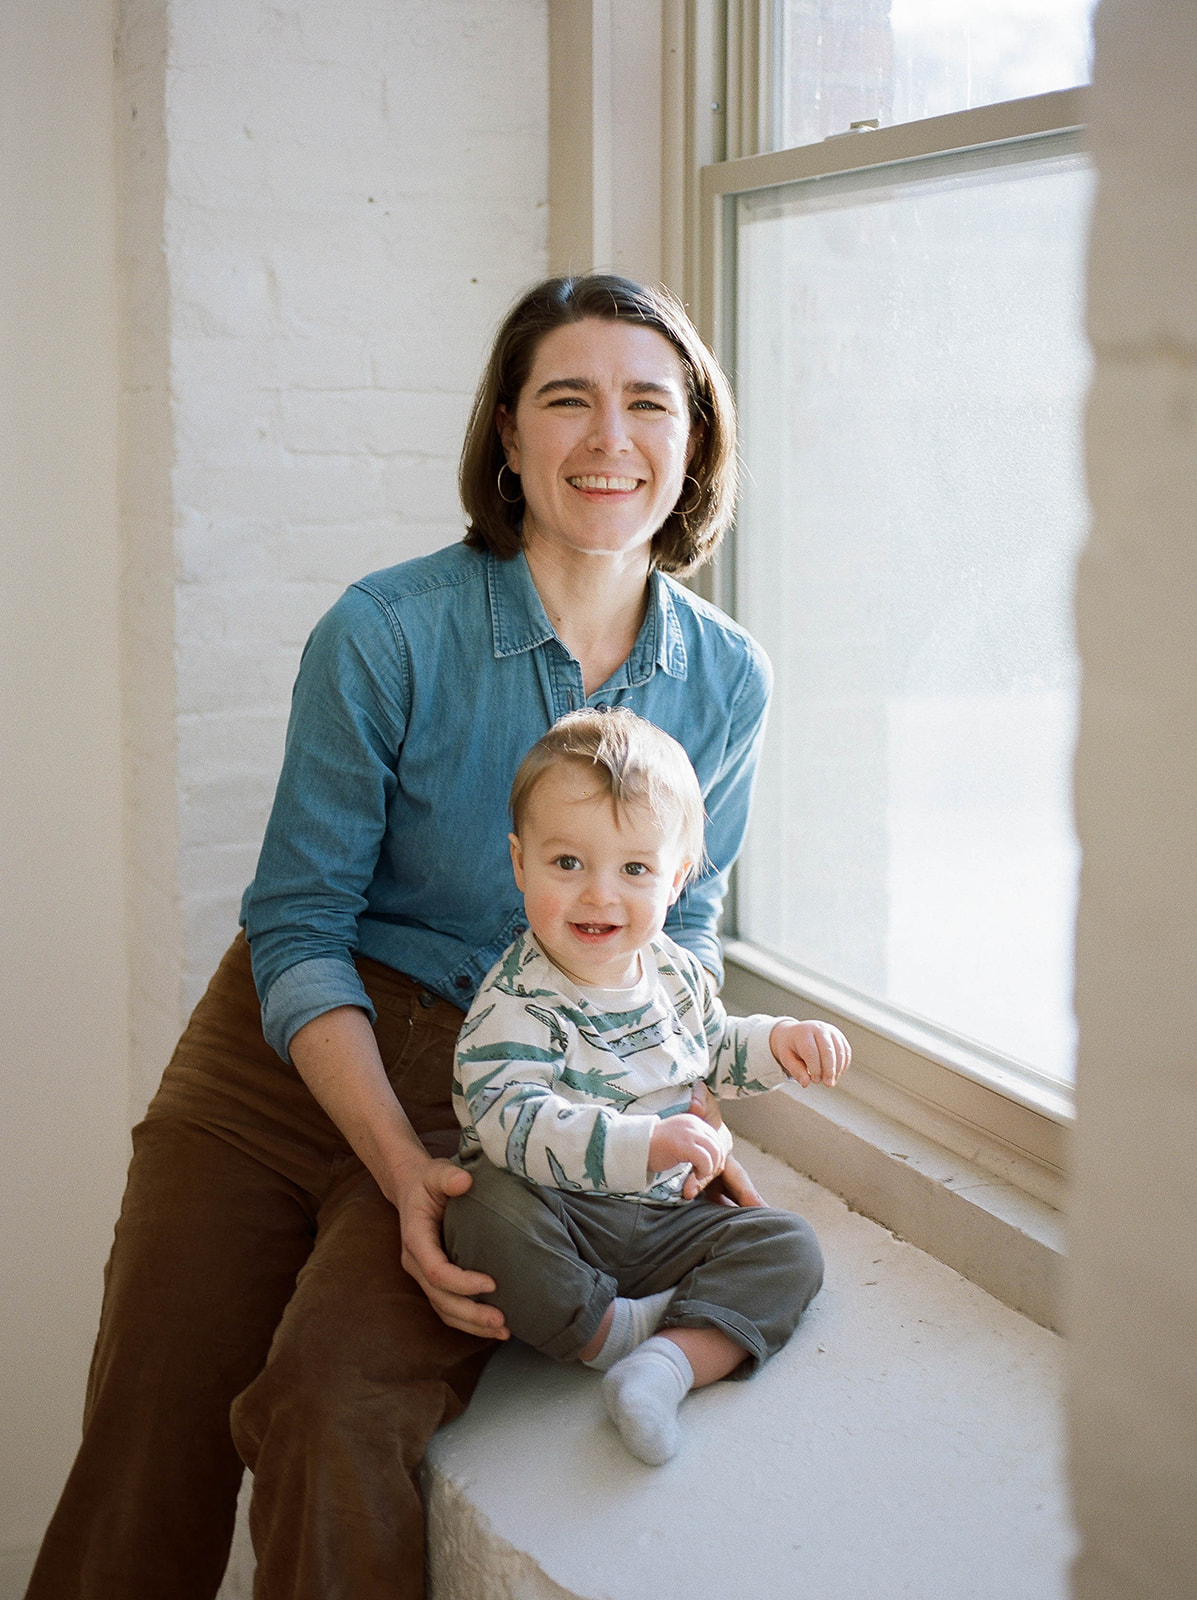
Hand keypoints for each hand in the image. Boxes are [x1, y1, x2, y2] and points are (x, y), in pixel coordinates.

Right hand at [392, 1158, 509, 1340]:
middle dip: (471, 1313)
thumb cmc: (427, 1180)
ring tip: (504, 1331)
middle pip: (441, 1298)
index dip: (462, 1282)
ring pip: (444, 1309)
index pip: (436, 1270)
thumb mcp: (435, 1171)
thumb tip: (464, 1182)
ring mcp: (423, 1274)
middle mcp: (416, 1261)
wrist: (410, 1186)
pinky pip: (448, 1307)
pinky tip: (492, 1325)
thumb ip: (447, 1176)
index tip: (492, 1283)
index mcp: (415, 1238)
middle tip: (502, 1320)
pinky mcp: (433, 1279)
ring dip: (472, 1325)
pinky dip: (469, 1321)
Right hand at [649, 1113, 725, 1189]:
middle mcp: (693, 1123)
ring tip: (698, 1173)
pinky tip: (695, 1174)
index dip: (715, 1154)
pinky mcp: (685, 1145)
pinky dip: (704, 1170)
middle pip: (717, 1144)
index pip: (715, 1137)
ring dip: (710, 1167)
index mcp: (693, 1120)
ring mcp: (689, 1133)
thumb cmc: (655, 1148)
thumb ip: (695, 1142)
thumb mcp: (680, 1139)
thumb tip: (714, 1157)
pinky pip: (705, 1160)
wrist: (636, 1147)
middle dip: (715, 1161)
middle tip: (704, 1172)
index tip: (707, 1166)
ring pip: (714, 1152)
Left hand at [771, 1018, 850, 1087]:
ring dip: (837, 1069)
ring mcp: (831, 1031)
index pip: (811, 1052)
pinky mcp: (839, 1036)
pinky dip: (843, 1065)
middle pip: (828, 1050)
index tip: (814, 1080)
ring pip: (840, 1051)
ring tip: (830, 1081)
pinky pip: (846, 1052)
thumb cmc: (790, 1047)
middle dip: (829, 1070)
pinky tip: (836, 1074)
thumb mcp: (786, 1058)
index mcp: (803, 1032)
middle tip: (828, 1084)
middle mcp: (819, 1028)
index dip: (815, 1068)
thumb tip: (806, 1083)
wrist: (795, 1033)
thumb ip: (796, 1071)